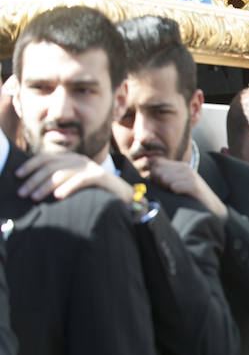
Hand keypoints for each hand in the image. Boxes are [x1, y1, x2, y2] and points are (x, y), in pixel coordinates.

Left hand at [15, 151, 131, 201]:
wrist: (124, 196)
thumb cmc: (95, 192)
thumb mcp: (74, 182)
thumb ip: (60, 179)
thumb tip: (34, 184)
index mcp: (72, 159)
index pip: (46, 157)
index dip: (30, 165)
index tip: (18, 175)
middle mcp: (80, 160)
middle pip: (51, 166)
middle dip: (33, 179)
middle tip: (22, 193)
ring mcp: (90, 167)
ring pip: (62, 173)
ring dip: (45, 186)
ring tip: (35, 197)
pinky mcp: (100, 176)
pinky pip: (80, 180)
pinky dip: (67, 188)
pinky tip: (58, 196)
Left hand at [149, 159, 227, 219]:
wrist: (213, 208)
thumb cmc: (192, 198)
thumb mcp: (178, 184)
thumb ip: (165, 178)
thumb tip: (147, 177)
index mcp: (180, 166)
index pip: (157, 162)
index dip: (153, 174)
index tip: (159, 185)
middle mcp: (185, 168)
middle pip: (158, 170)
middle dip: (158, 183)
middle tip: (168, 191)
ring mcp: (191, 176)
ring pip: (165, 178)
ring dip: (167, 189)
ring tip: (176, 194)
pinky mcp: (194, 186)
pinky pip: (175, 187)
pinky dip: (175, 193)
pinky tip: (182, 196)